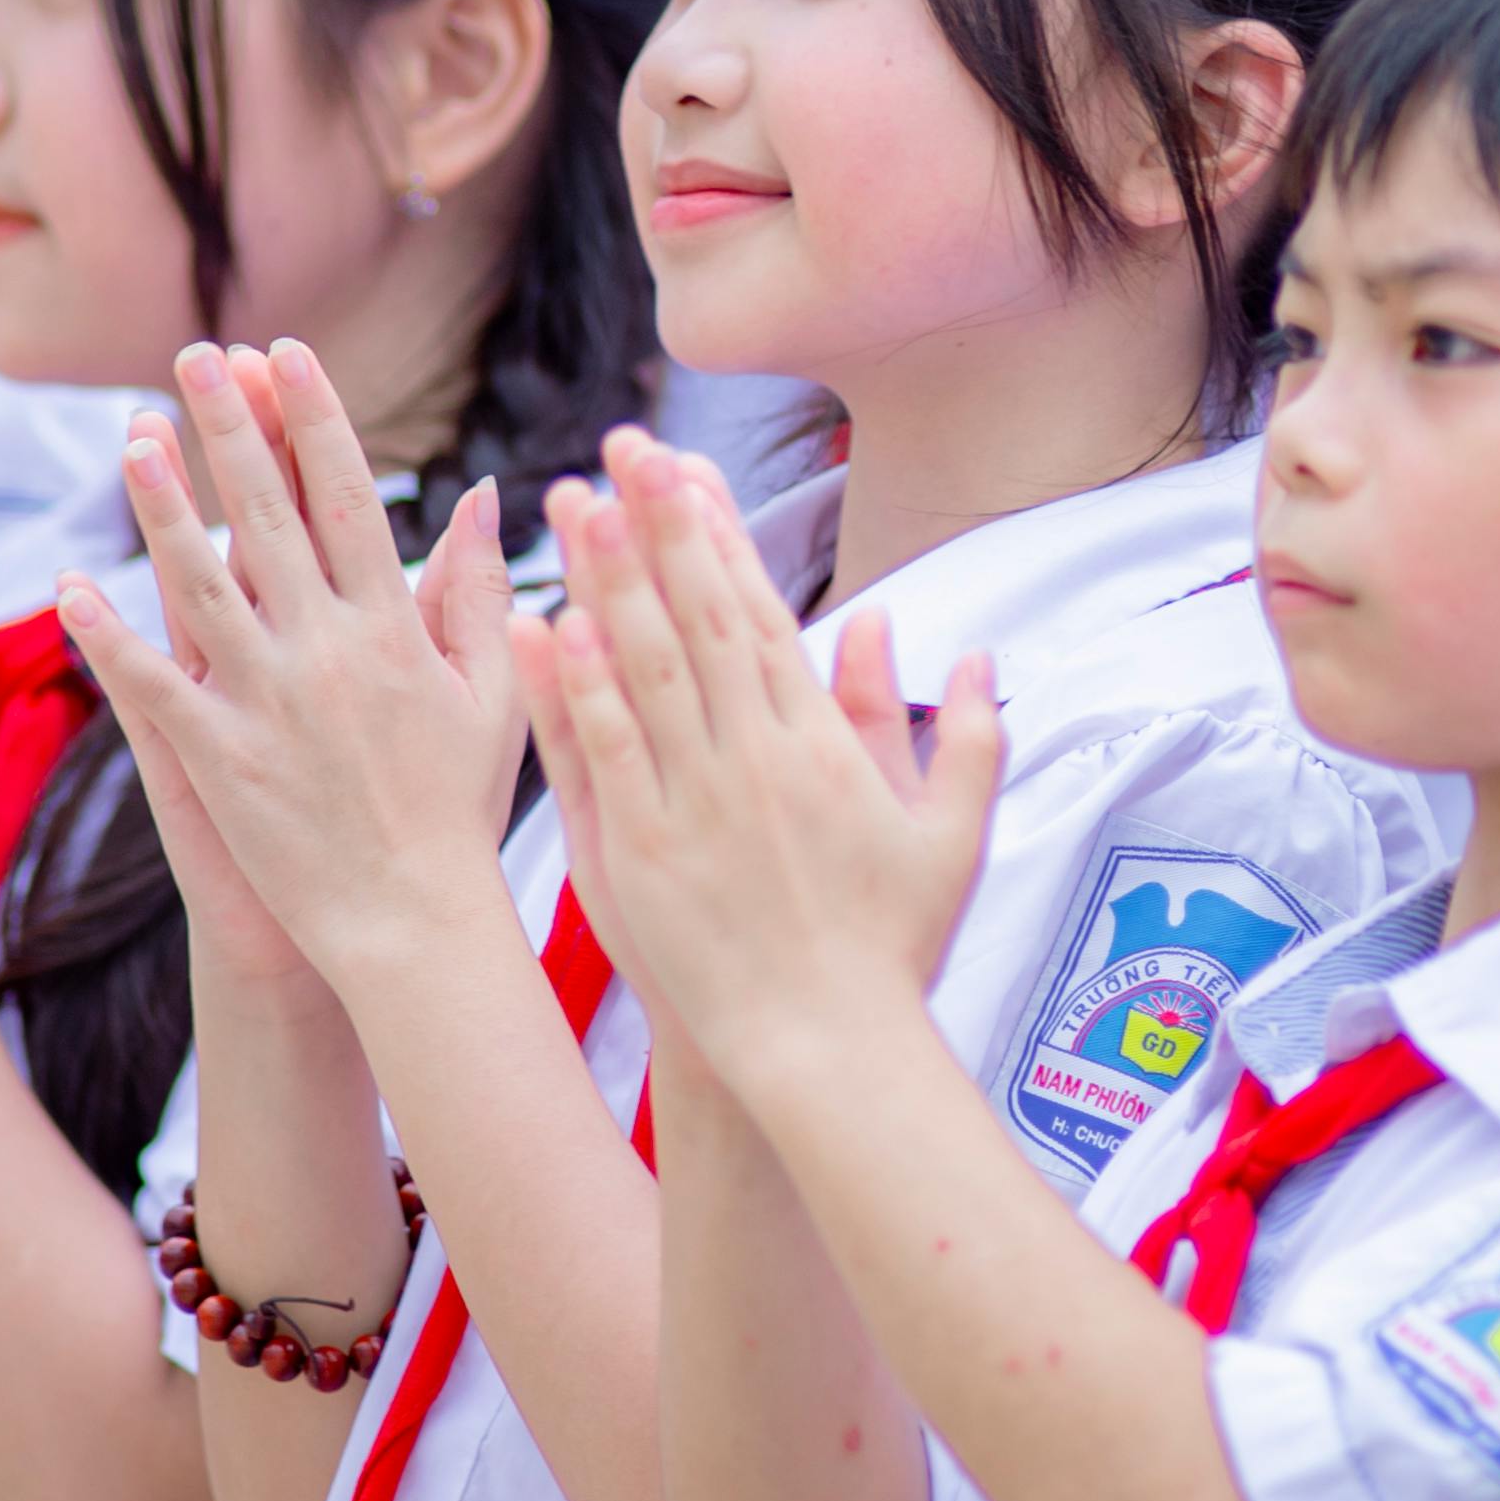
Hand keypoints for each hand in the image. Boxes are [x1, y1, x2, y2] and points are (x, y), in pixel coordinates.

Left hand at [56, 337, 522, 983]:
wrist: (413, 923)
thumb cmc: (457, 809)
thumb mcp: (491, 692)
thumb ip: (480, 590)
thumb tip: (487, 495)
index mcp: (396, 629)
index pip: (350, 498)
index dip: (315, 420)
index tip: (287, 356)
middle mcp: (330, 652)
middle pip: (269, 517)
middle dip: (232, 428)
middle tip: (195, 355)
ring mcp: (269, 704)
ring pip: (201, 585)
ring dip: (162, 507)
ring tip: (130, 438)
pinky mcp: (220, 760)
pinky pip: (153, 685)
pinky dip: (111, 636)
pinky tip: (72, 586)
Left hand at [509, 431, 998, 1096]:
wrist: (830, 1052)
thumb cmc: (892, 950)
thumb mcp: (952, 833)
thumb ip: (956, 734)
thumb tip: (956, 649)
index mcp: (820, 744)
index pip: (764, 611)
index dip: (720, 534)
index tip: (686, 469)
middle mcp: (754, 756)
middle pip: (698, 617)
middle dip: (656, 526)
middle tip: (619, 449)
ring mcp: (694, 802)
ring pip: (642, 667)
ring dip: (604, 580)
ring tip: (572, 504)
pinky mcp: (642, 853)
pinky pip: (601, 753)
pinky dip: (572, 687)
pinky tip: (543, 624)